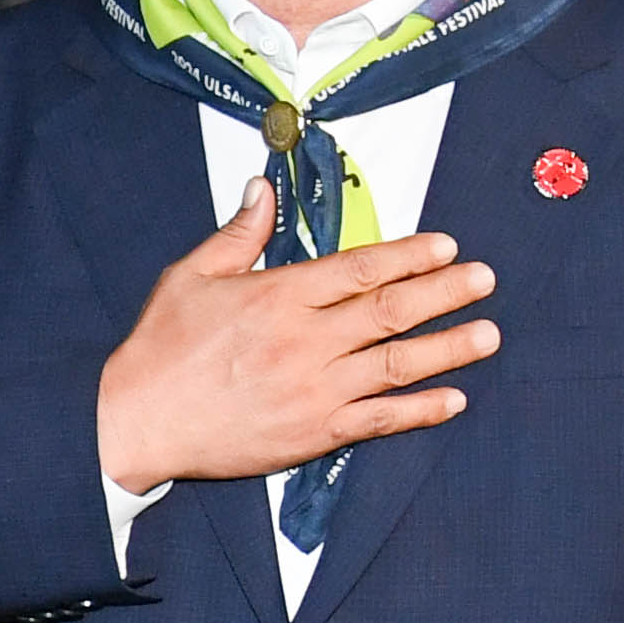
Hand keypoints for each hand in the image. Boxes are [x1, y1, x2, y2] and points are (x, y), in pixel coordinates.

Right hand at [93, 183, 495, 491]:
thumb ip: (238, 234)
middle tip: (485, 279)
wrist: (136, 422)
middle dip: (445, 292)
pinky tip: (452, 399)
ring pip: (396, 364)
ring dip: (447, 348)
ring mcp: (314, 390)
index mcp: (278, 296)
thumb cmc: (159, 349)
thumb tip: (263, 189)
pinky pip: (379, 420)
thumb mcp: (190, 277)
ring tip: (488, 335)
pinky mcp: (312, 433)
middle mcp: (305, 341)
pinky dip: (419, 410)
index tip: (446, 246)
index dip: (409, 254)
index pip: (360, 268)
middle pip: (391, 310)